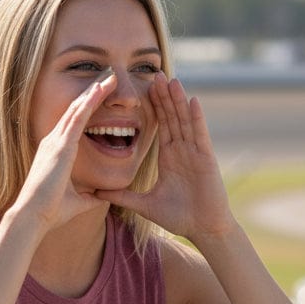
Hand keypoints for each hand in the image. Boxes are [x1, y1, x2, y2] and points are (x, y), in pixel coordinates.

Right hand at [10, 71, 115, 231]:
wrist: (33, 216)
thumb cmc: (50, 211)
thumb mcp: (77, 202)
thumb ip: (90, 197)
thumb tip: (102, 197)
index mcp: (55, 153)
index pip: (75, 125)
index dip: (88, 109)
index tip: (102, 97)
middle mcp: (53, 142)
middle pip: (75, 111)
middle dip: (92, 94)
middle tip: (108, 79)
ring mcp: (55, 142)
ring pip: (77, 109)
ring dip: (93, 92)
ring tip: (109, 77)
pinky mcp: (61, 146)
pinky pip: (78, 118)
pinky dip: (90, 102)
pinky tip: (101, 89)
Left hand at [96, 73, 234, 242]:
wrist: (203, 229)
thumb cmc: (179, 218)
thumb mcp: (144, 205)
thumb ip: (123, 196)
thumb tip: (98, 193)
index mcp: (169, 158)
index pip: (159, 126)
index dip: (153, 108)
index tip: (143, 89)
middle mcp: (182, 151)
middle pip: (171, 118)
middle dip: (163, 97)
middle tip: (153, 74)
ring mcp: (195, 153)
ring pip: (184, 121)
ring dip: (178, 100)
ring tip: (170, 79)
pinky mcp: (206, 159)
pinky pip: (200, 135)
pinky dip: (196, 118)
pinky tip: (192, 100)